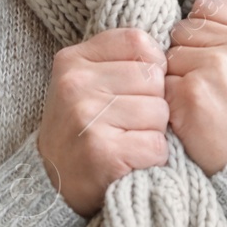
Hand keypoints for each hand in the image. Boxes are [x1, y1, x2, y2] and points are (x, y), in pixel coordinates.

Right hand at [36, 27, 168, 217]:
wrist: (53, 183)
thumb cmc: (82, 128)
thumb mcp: (88, 81)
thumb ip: (122, 59)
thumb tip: (173, 51)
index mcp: (73, 60)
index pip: (139, 43)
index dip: (150, 67)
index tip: (133, 90)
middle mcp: (76, 84)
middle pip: (154, 78)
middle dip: (153, 103)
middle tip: (127, 123)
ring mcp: (86, 118)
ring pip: (160, 112)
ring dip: (153, 132)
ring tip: (126, 142)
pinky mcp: (102, 153)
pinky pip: (157, 145)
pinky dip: (152, 158)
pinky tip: (130, 160)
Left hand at [164, 0, 226, 176]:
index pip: (209, 5)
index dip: (204, 29)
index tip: (214, 52)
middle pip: (185, 28)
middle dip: (189, 52)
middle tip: (209, 81)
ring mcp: (213, 69)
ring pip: (170, 54)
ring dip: (176, 75)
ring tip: (201, 97)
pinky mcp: (188, 94)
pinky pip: (161, 81)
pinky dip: (168, 97)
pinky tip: (189, 112)